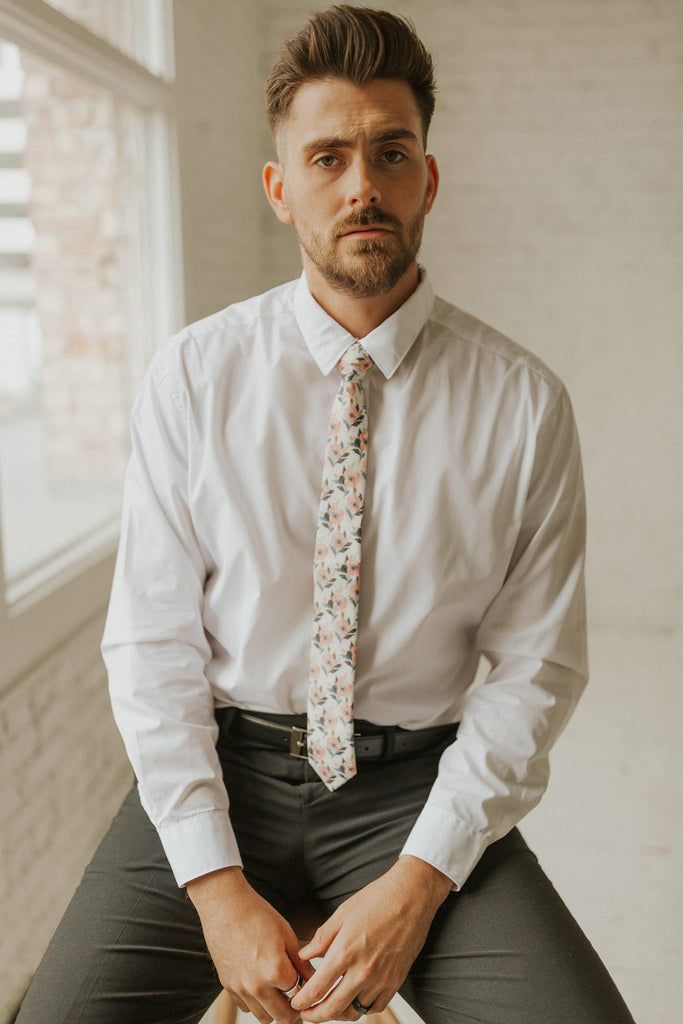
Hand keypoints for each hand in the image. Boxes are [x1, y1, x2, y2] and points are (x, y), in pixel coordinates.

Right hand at [187, 866, 312, 1023]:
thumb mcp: (287, 934)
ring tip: (278, 990)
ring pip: (264, 1017)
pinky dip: (255, 1003)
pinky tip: (260, 984)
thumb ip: (301, 962)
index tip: (307, 987)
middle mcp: (257, 985)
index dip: (306, 992)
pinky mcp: (227, 985)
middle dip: (293, 1010)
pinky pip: (245, 1007)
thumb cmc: (256, 914)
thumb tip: (313, 978)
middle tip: (296, 996)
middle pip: (283, 1017)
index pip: (299, 998)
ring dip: (274, 1009)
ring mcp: (240, 988)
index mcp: (275, 971)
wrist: (225, 905)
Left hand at [290, 857, 451, 1021]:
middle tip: (306, 1014)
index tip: (295, 1003)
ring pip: (354, 1012)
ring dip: (337, 1014)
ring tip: (328, 1007)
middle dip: (315, 1015)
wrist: (411, 896)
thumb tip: (304, 955)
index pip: (317, 989)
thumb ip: (322, 938)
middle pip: (333, 1008)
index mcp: (345, 952)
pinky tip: (354, 1000)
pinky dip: (362, 1009)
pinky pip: (375, 1007)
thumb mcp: (342, 914)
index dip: (302, 1001)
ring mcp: (381, 979)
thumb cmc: (376, 900)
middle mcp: (362, 971)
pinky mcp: (396, 981)